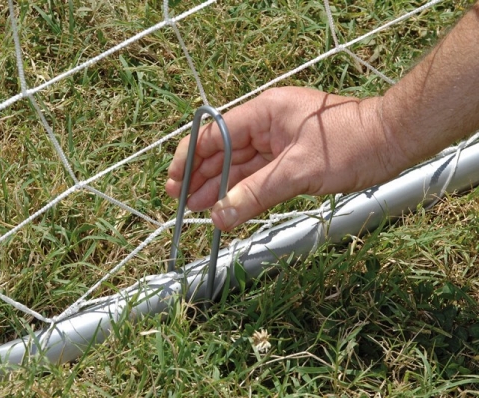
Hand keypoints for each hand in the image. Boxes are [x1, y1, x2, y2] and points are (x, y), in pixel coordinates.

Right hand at [165, 87, 409, 230]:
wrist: (393, 142)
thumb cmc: (350, 145)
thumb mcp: (297, 172)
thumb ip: (255, 194)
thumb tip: (219, 216)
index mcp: (264, 112)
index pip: (214, 135)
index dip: (190, 159)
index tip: (174, 182)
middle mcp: (267, 124)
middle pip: (223, 151)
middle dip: (201, 177)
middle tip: (181, 203)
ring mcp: (279, 142)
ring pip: (240, 166)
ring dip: (219, 187)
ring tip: (197, 209)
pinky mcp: (291, 159)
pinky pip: (259, 176)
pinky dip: (243, 191)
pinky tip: (227, 206)